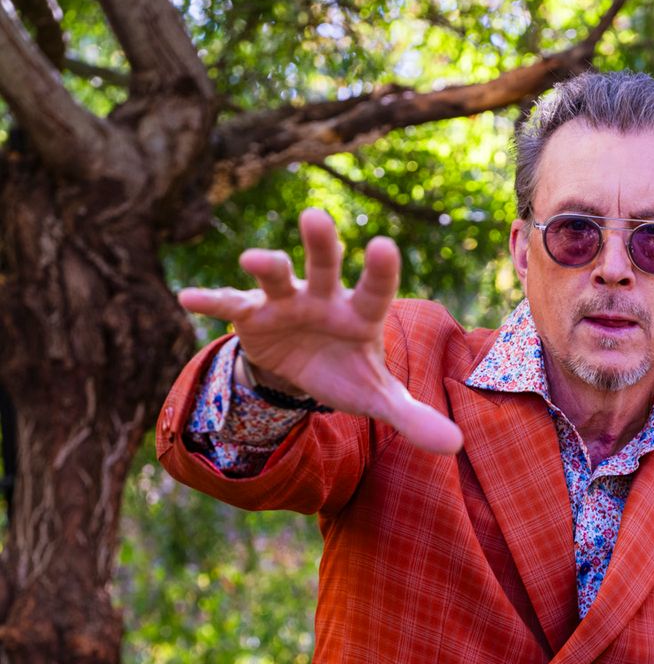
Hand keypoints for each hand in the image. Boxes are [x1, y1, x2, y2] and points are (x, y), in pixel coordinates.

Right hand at [176, 208, 462, 455]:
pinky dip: (210, 300)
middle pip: (322, 266)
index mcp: (359, 313)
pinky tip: (189, 297)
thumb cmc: (349, 372)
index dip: (378, 271)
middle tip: (316, 217)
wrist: (306, 371)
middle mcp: (322, 297)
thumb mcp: (378, 398)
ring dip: (267, 267)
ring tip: (255, 261)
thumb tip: (454, 446)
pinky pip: (230, 304)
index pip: (374, 291)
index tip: (383, 246)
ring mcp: (285, 302)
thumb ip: (412, 416)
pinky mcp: (251, 315)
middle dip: (320, 245)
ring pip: (277, 277)